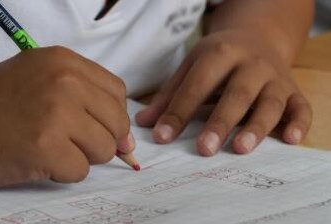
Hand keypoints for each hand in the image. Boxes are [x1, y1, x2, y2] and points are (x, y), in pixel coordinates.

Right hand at [0, 46, 133, 186]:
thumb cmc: (7, 105)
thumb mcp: (49, 85)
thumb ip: (92, 104)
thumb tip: (129, 143)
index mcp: (66, 62)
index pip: (118, 92)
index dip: (113, 115)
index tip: (101, 127)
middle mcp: (64, 81)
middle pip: (118, 122)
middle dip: (101, 139)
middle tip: (73, 139)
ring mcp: (56, 113)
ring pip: (105, 149)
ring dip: (83, 156)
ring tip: (55, 147)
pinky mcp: (45, 147)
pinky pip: (81, 170)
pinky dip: (64, 172)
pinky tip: (41, 159)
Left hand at [136, 30, 311, 155]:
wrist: (257, 38)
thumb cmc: (220, 58)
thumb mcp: (192, 66)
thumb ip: (170, 95)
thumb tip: (143, 123)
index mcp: (221, 54)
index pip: (197, 85)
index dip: (178, 112)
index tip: (162, 138)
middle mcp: (251, 64)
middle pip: (236, 94)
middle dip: (220, 122)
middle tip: (204, 149)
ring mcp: (275, 78)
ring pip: (270, 103)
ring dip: (257, 126)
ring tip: (240, 149)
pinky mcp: (294, 91)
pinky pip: (301, 107)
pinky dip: (299, 123)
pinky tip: (290, 140)